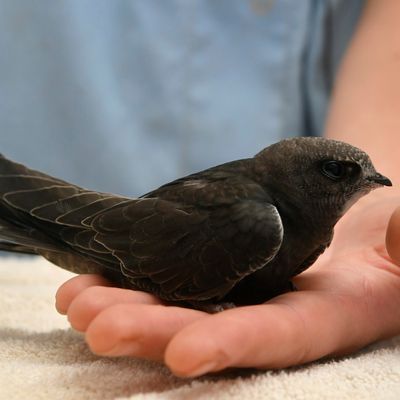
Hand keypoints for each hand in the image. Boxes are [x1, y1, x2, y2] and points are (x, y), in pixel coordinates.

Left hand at [56, 192, 399, 376]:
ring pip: (177, 304)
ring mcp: (239, 289)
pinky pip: (171, 276)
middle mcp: (271, 310)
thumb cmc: (383, 238)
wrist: (344, 210)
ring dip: (124, 303)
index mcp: (322, 314)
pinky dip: (130, 278)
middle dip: (151, 329)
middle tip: (94, 321)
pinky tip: (92, 275)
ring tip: (75, 297)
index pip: (279, 335)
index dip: (237, 344)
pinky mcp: (219, 268)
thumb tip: (398, 234)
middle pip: (207, 326)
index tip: (186, 355)